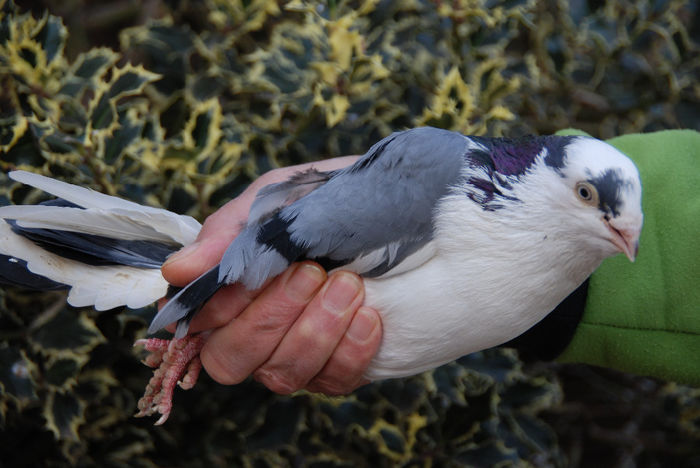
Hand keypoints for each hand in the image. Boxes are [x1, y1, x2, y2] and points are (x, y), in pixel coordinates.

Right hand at [161, 157, 382, 394]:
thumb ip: (228, 235)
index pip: (199, 324)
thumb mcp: (276, 199)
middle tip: (312, 272)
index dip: (223, 306)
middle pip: (230, 360)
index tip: (262, 268)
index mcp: (229, 289)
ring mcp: (297, 354)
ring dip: (316, 330)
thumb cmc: (326, 197)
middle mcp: (255, 330)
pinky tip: (370, 315)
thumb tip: (175, 271)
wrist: (397, 202)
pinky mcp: (339, 369)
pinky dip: (350, 350)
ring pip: (282, 375)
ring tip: (349, 283)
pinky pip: (333, 382)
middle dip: (272, 318)